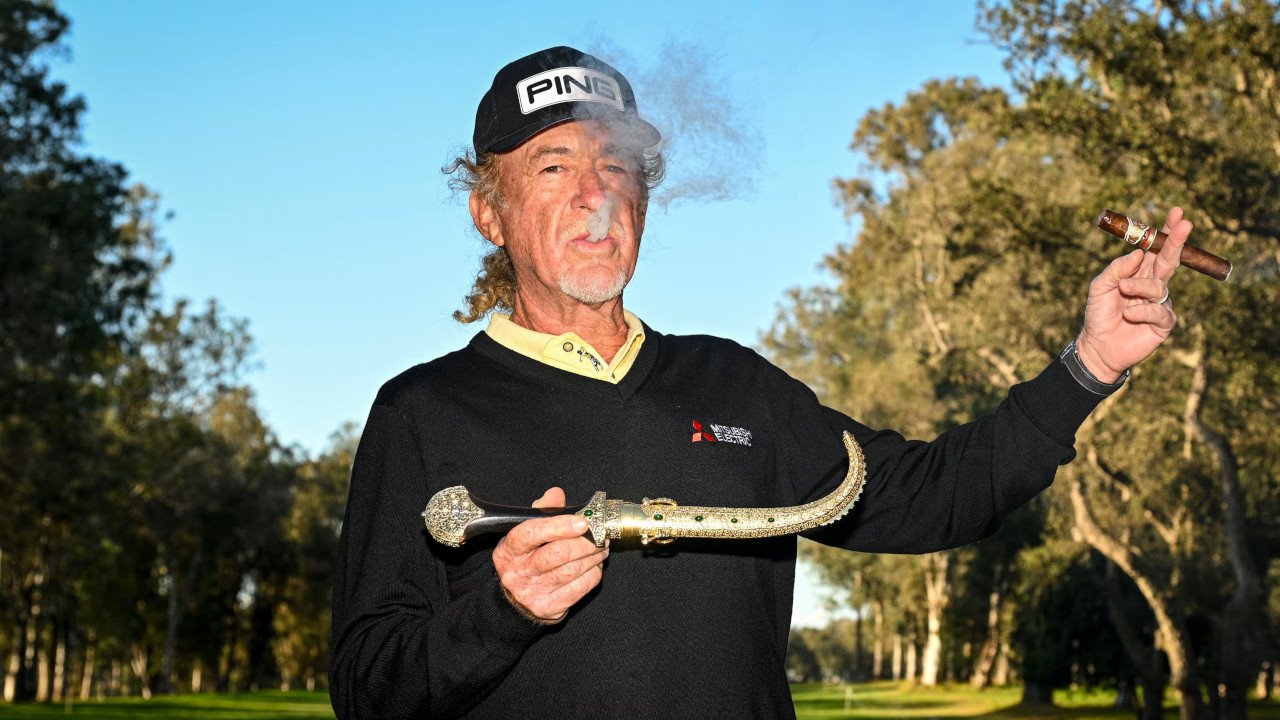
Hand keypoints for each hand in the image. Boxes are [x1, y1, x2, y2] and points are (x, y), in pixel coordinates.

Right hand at [491, 487, 607, 623]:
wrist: (515, 601)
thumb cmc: (526, 559)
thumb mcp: (525, 533)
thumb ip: (543, 511)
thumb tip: (557, 494)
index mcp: (509, 549)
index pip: (532, 533)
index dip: (559, 526)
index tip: (582, 522)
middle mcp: (518, 572)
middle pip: (557, 554)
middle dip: (585, 542)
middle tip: (600, 536)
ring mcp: (533, 592)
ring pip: (572, 570)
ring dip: (594, 557)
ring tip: (602, 548)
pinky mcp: (549, 607)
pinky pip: (580, 588)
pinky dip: (593, 574)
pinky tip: (595, 566)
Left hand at [1075, 207, 1190, 381]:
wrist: (1097, 346)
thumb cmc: (1098, 315)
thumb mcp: (1100, 287)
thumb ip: (1117, 269)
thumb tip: (1139, 252)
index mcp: (1139, 272)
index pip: (1156, 248)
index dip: (1166, 232)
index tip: (1176, 213)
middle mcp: (1153, 284)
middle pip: (1169, 260)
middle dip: (1176, 241)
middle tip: (1184, 223)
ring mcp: (1160, 303)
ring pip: (1159, 286)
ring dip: (1139, 286)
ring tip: (1123, 291)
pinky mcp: (1164, 323)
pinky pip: (1159, 311)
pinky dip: (1141, 311)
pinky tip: (1128, 314)